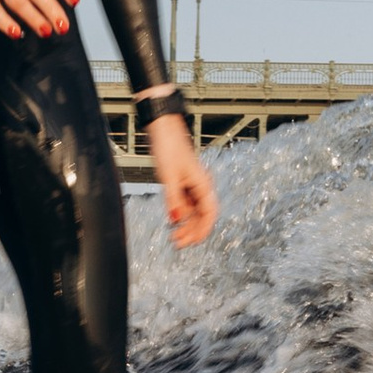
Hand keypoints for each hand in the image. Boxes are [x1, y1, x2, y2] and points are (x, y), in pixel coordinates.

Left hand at [149, 110, 218, 247]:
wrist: (163, 129)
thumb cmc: (169, 147)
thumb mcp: (168, 177)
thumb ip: (173, 200)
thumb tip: (176, 219)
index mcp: (203, 185)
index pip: (209, 214)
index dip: (202, 231)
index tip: (191, 242)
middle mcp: (201, 186)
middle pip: (202, 216)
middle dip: (192, 231)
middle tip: (178, 243)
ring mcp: (192, 184)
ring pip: (194, 211)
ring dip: (186, 224)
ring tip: (174, 236)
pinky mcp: (183, 182)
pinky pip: (185, 203)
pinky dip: (180, 214)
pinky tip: (173, 221)